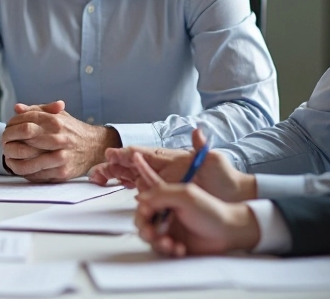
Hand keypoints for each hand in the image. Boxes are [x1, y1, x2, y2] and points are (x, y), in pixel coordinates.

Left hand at [1, 101, 120, 181]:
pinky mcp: (62, 172)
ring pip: (29, 161)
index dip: (12, 126)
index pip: (27, 121)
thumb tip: (17, 108)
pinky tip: (19, 168)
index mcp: (57, 121)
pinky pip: (37, 175)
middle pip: (26, 138)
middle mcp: (59, 138)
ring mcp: (61, 156)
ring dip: (14, 161)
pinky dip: (25, 173)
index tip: (6, 130)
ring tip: (8, 159)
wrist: (95, 147)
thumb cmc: (72, 130)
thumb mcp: (58, 115)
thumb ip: (37, 110)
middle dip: (10, 142)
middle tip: (4, 145)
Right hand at [90, 129, 255, 201]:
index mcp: (169, 159)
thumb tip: (198, 130)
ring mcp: (160, 181)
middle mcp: (161, 169)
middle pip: (131, 165)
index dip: (125, 154)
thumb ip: (202, 147)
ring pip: (130, 176)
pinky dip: (125, 188)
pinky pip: (140, 189)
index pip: (143, 154)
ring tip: (97, 178)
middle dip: (112, 166)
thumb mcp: (215, 160)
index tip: (110, 155)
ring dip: (113, 176)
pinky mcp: (162, 194)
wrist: (233, 198)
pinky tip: (114, 189)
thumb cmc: (224, 178)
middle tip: (96, 171)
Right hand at [132, 152, 260, 256]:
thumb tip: (140, 199)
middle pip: (143, 219)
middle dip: (144, 227)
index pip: (146, 193)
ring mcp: (170, 228)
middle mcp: (166, 211)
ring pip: (150, 236)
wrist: (229, 231)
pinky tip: (179, 248)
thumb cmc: (212, 210)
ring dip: (156, 241)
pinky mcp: (175, 242)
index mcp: (167, 196)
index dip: (140, 199)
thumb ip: (161, 193)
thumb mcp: (186, 195)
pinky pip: (161, 249)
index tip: (142, 204)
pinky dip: (168, 250)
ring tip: (169, 243)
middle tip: (151, 233)